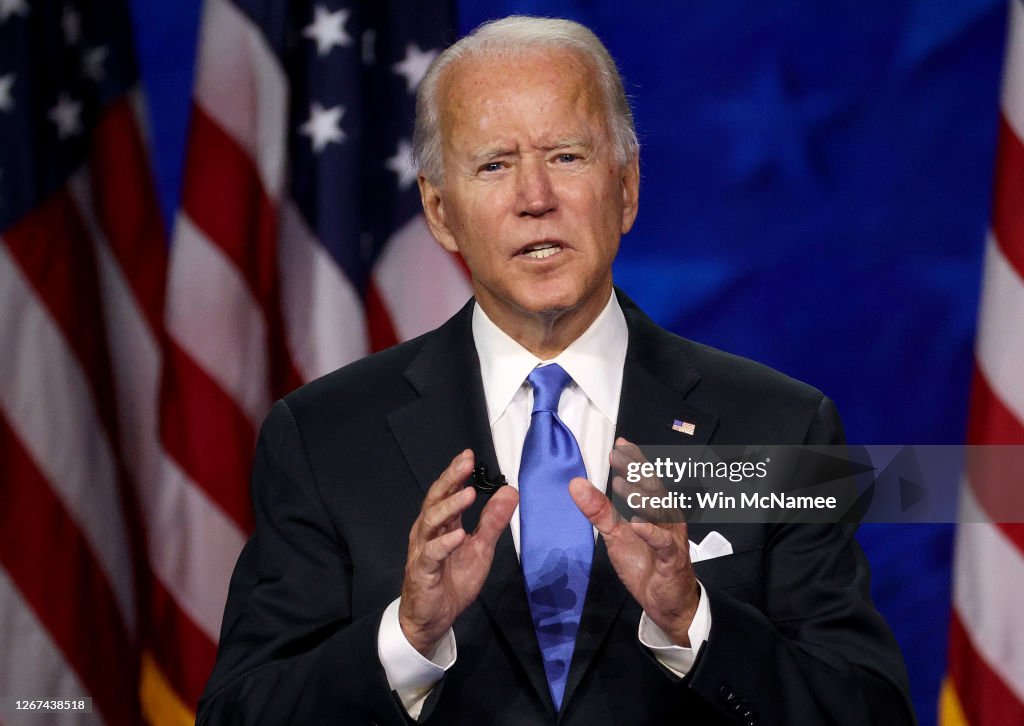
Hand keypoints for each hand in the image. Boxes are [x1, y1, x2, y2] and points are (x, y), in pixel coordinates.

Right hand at [398, 450, 518, 654]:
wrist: (432, 618)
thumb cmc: (452, 579)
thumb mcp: (480, 548)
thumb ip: (493, 521)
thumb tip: (510, 491)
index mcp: (441, 523)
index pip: (447, 492)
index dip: (456, 474)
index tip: (469, 456)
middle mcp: (428, 532)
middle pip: (435, 500)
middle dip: (450, 480)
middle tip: (465, 463)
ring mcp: (422, 551)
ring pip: (431, 522)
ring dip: (449, 507)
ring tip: (468, 494)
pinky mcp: (422, 572)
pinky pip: (431, 554)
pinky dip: (444, 543)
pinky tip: (457, 534)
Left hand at [569, 438, 698, 645]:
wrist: (666, 601)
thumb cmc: (646, 563)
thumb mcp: (615, 534)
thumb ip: (599, 509)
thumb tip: (576, 485)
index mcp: (654, 509)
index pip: (644, 480)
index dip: (633, 462)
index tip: (619, 445)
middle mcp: (666, 518)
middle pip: (653, 489)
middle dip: (636, 471)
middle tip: (619, 456)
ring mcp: (671, 537)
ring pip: (659, 513)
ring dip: (640, 498)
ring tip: (621, 484)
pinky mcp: (672, 559)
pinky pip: (663, 543)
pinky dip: (651, 533)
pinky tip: (638, 524)